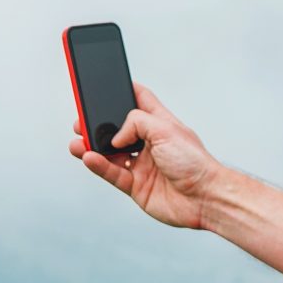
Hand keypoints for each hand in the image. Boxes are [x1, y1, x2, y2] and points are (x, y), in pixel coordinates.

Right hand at [70, 81, 225, 230]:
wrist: (205, 198)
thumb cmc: (194, 162)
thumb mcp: (165, 129)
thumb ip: (136, 123)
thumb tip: (115, 135)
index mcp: (160, 124)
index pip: (140, 101)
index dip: (124, 91)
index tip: (106, 84)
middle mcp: (149, 143)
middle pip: (118, 129)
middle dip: (99, 124)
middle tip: (81, 120)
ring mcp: (142, 165)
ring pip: (110, 153)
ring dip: (92, 147)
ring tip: (77, 142)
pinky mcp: (136, 186)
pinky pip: (112, 174)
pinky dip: (98, 166)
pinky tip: (88, 158)